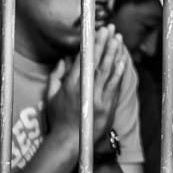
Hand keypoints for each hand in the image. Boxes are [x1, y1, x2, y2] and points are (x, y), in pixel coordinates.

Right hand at [46, 25, 129, 150]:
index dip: (92, 44)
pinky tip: (122, 61)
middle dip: (105, 43)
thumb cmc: (58, 119)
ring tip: (119, 39)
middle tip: (111, 29)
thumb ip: (55, 77)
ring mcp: (98, 98)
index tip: (98, 32)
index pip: (84, 60)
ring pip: (108, 71)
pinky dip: (119, 72)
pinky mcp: (108, 106)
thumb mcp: (50, 97)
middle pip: (98, 62)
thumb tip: (63, 60)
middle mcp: (85, 90)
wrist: (69, 142)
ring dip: (114, 54)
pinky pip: (115, 85)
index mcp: (70, 86)